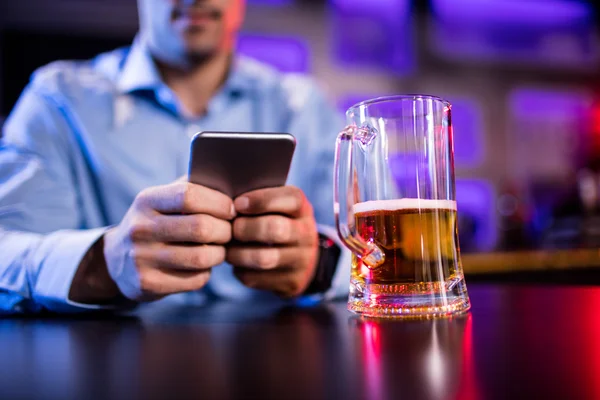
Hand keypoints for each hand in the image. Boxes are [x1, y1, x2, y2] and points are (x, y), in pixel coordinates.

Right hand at [70, 181, 234, 302]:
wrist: (117, 260)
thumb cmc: (156, 223)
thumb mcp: (163, 200)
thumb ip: (192, 188)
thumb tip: (230, 184)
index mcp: (146, 200)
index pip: (189, 195)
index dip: (218, 202)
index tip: (231, 209)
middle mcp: (140, 228)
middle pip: (200, 228)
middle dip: (225, 230)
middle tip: (230, 232)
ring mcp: (141, 258)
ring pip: (201, 257)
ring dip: (220, 253)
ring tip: (219, 249)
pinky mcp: (148, 284)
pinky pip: (195, 279)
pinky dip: (206, 272)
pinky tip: (202, 266)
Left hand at [227, 186, 318, 297]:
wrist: (303, 259)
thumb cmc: (278, 222)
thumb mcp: (279, 207)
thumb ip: (258, 200)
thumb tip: (224, 200)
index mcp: (302, 209)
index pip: (290, 199)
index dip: (261, 201)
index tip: (238, 204)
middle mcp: (306, 233)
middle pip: (276, 229)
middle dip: (246, 228)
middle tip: (231, 229)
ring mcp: (301, 260)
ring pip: (264, 258)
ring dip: (238, 253)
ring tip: (227, 249)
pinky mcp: (291, 282)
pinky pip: (257, 278)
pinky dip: (240, 270)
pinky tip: (237, 264)